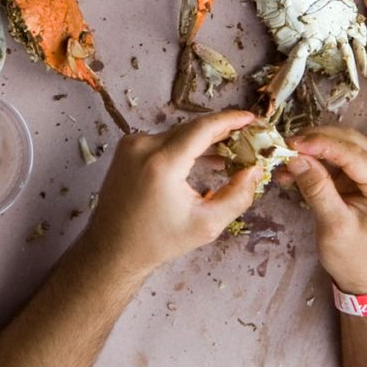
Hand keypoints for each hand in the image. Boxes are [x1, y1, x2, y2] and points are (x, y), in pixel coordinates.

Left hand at [79, 110, 261, 277]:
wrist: (112, 249)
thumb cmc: (159, 241)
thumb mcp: (206, 225)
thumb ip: (237, 196)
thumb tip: (254, 170)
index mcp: (162, 163)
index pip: (202, 128)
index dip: (229, 120)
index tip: (250, 117)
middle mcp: (144, 146)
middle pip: (192, 129)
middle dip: (220, 132)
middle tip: (246, 137)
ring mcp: (132, 144)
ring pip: (179, 133)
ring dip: (203, 140)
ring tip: (229, 151)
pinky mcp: (127, 148)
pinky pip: (164, 140)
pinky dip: (184, 146)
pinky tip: (204, 158)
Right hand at [284, 125, 366, 294]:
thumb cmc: (358, 260)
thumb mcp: (335, 227)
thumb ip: (317, 189)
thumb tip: (295, 158)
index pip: (352, 152)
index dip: (319, 144)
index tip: (289, 144)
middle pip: (348, 141)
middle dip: (314, 142)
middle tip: (282, 149)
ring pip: (342, 145)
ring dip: (313, 151)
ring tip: (285, 163)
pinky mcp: (366, 174)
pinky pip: (339, 158)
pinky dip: (317, 161)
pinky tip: (295, 171)